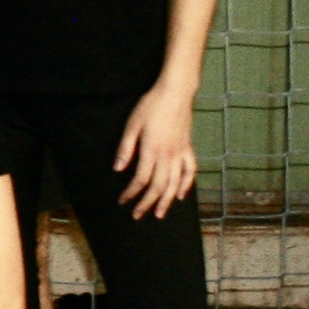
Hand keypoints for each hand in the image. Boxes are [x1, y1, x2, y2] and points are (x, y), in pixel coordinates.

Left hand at [114, 81, 197, 219]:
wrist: (176, 93)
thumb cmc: (151, 106)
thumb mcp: (132, 125)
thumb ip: (126, 148)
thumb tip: (118, 168)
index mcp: (151, 150)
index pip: (140, 179)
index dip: (131, 193)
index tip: (122, 201)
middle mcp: (168, 155)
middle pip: (158, 186)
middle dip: (146, 203)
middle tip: (137, 215)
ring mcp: (180, 153)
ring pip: (175, 183)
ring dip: (166, 201)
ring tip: (159, 214)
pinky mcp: (188, 148)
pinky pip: (190, 171)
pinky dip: (186, 185)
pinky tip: (181, 196)